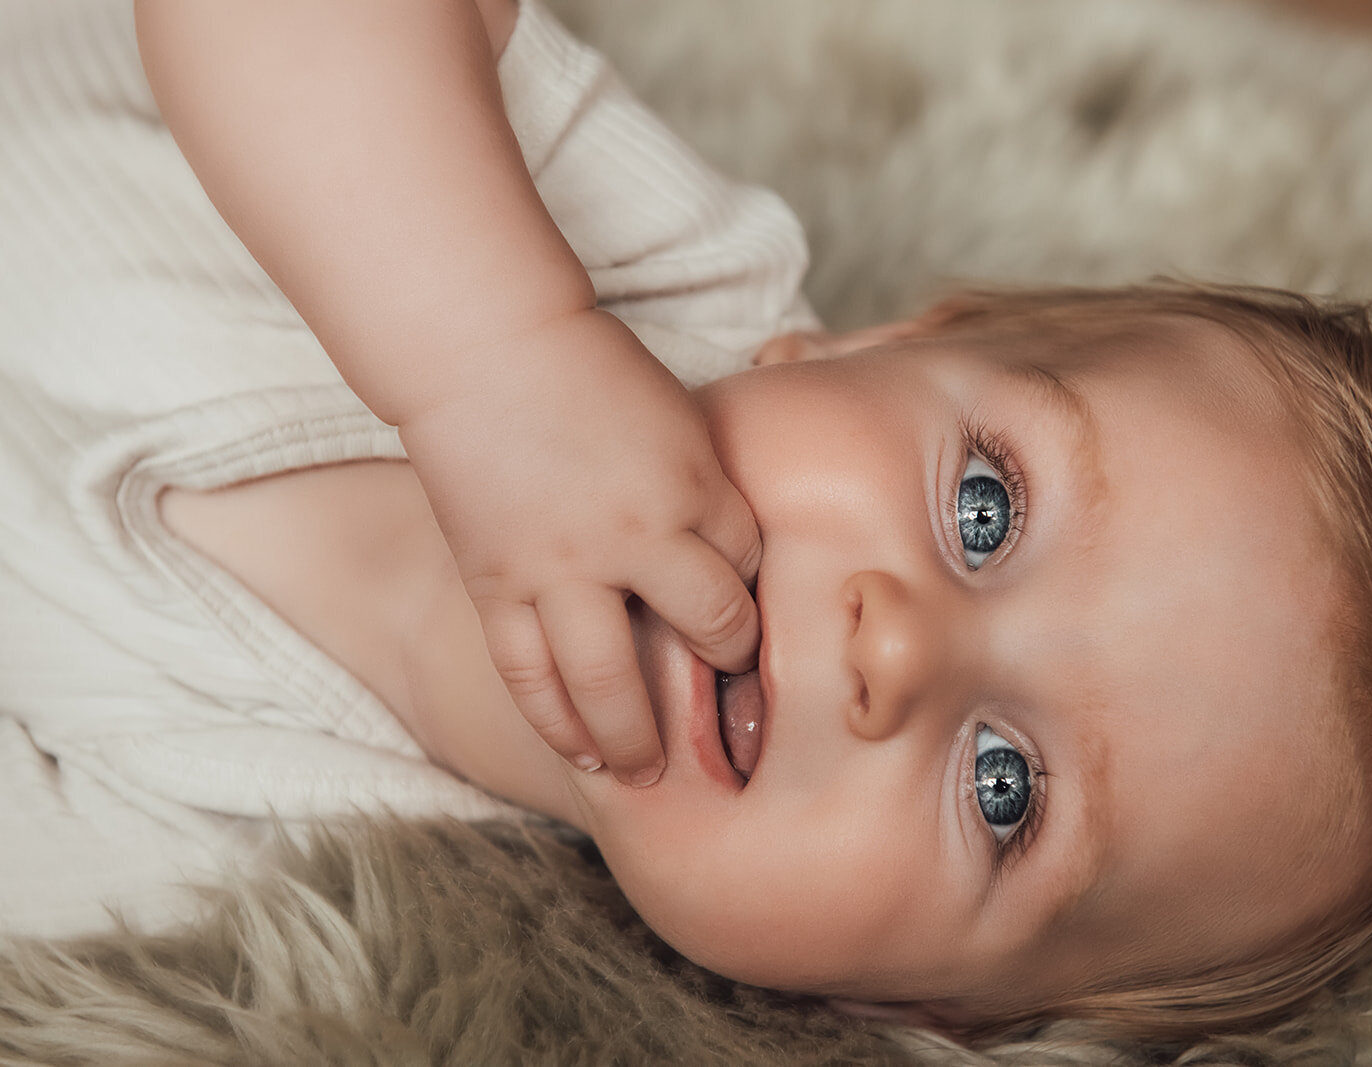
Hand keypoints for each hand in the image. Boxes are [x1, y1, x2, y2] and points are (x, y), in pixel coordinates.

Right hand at [397, 308, 760, 785]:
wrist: (485, 346)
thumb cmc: (593, 372)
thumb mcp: (679, 422)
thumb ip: (705, 496)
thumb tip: (732, 566)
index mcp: (690, 488)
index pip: (747, 571)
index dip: (754, 607)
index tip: (750, 637)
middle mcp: (632, 537)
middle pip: (703, 631)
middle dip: (724, 679)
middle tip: (732, 722)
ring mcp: (557, 567)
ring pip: (603, 679)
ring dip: (632, 736)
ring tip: (646, 774)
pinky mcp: (495, 583)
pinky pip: (526, 673)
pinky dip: (554, 721)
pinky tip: (580, 754)